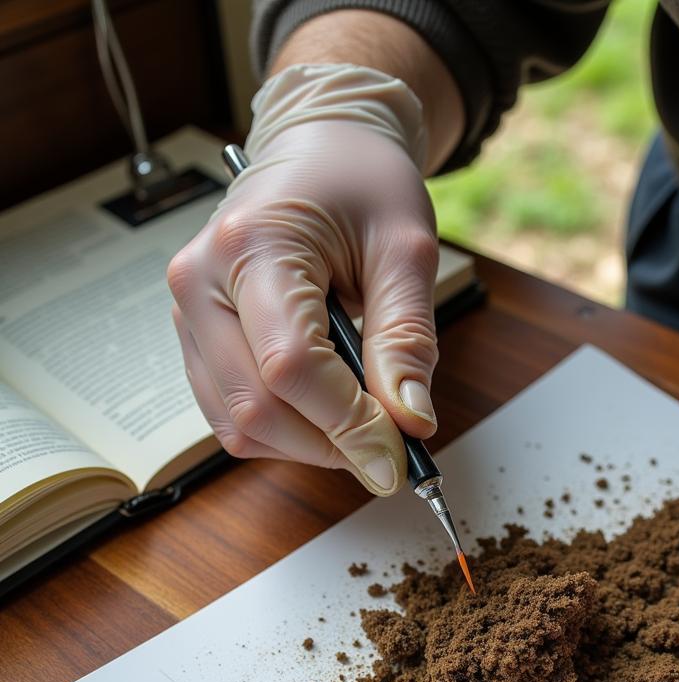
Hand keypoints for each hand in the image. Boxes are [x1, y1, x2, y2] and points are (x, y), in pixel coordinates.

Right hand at [168, 64, 439, 494]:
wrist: (319, 150)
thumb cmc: (363, 184)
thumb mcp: (406, 249)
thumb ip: (406, 339)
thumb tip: (411, 423)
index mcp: (252, 244)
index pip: (290, 365)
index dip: (349, 425)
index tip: (401, 457)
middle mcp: (200, 281)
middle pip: (257, 407)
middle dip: (333, 445)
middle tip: (394, 450)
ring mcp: (188, 314)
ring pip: (239, 425)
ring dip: (310, 445)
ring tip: (364, 421)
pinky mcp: (195, 339)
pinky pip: (231, 416)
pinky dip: (286, 433)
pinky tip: (328, 411)